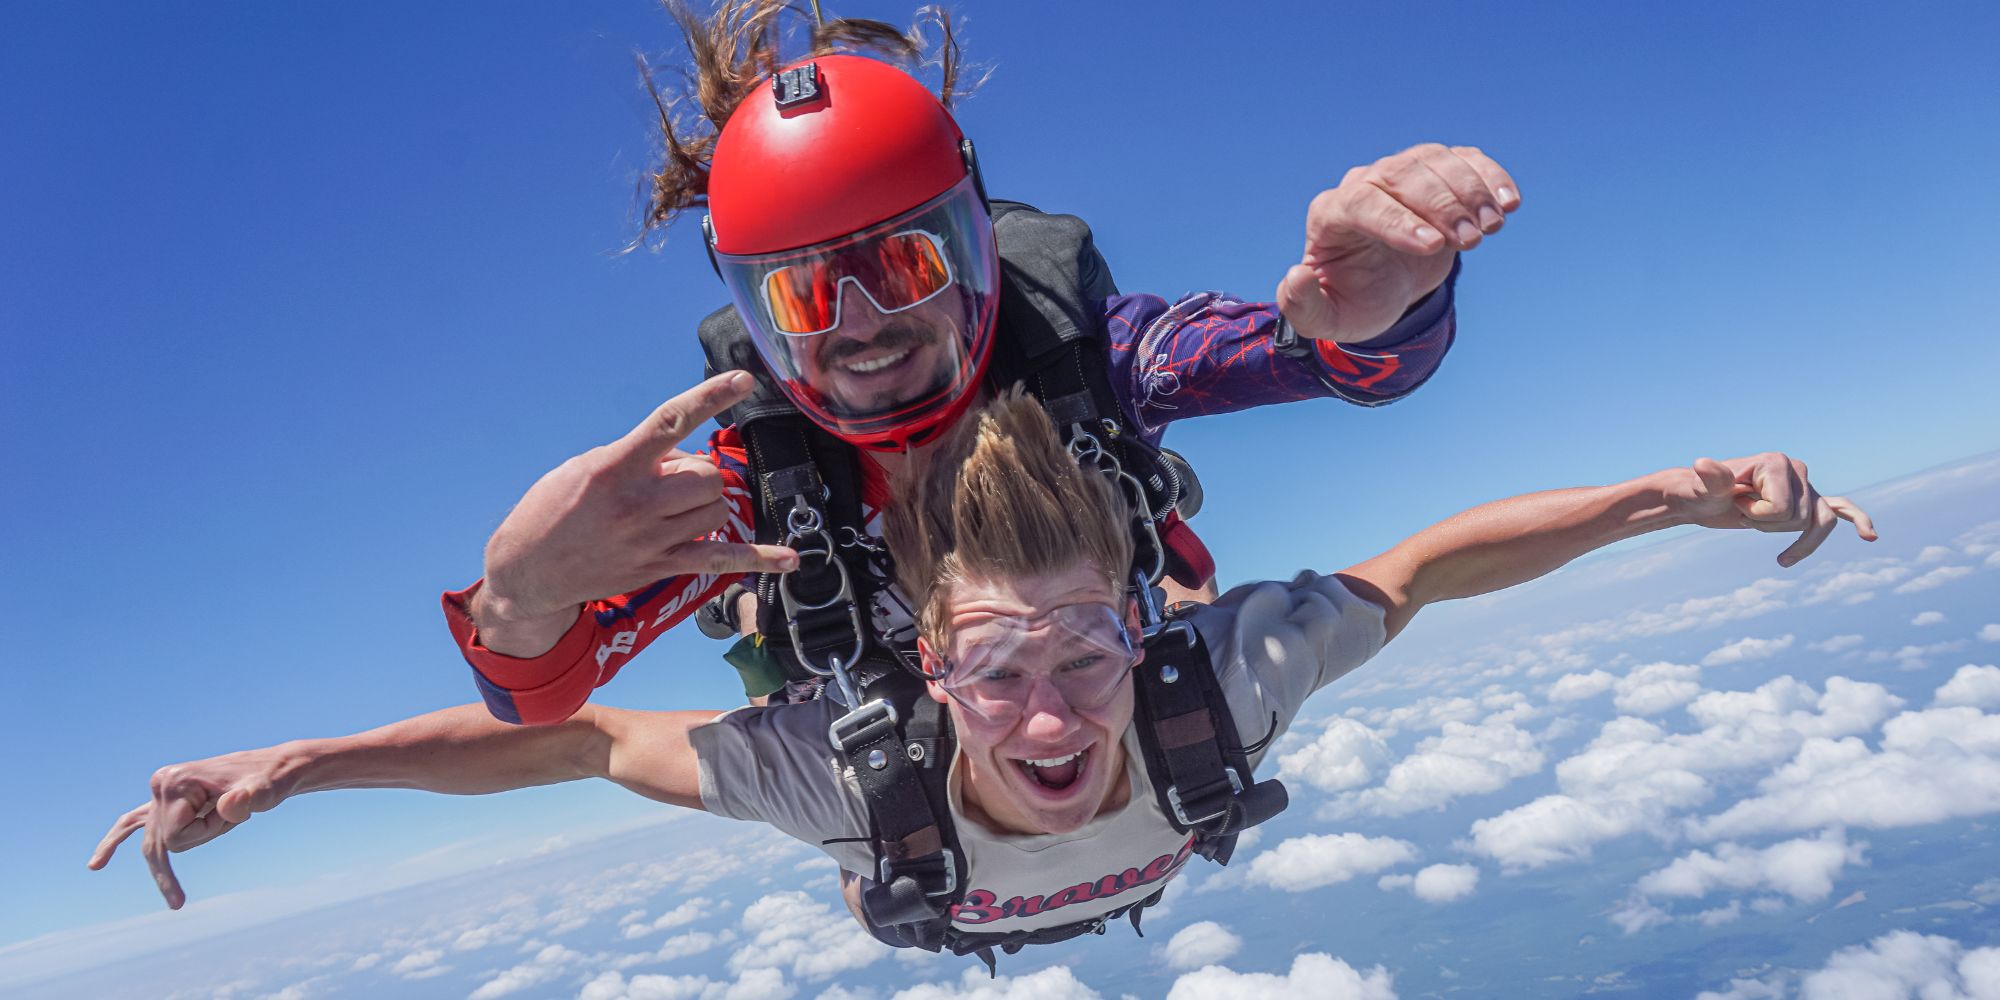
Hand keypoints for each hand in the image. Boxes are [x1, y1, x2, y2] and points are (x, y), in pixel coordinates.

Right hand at [87, 747, 292, 908]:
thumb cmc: (271, 781)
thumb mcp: (265, 791)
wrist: (275, 768)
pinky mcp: (166, 798)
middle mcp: (161, 783)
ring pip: (153, 839)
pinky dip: (117, 841)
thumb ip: (251, 798)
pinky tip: (96, 865)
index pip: (175, 836)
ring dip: (170, 861)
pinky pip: (132, 822)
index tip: (233, 812)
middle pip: (163, 839)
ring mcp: (160, 790)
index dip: (208, 833)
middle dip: (201, 837)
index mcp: (176, 781)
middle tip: (233, 817)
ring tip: (177, 901)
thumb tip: (236, 801)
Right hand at [478, 372, 799, 632]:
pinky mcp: (661, 567)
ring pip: (718, 508)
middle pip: (709, 475)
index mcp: (616, 467)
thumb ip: (638, 456)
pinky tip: (789, 558)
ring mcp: (652, 539)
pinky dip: (760, 559)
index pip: (671, 422)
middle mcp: (638, 503)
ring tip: (672, 509)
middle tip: (669, 482)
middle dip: (700, 472)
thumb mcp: (585, 467)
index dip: (709, 396)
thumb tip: (685, 456)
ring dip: (707, 502)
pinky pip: (722, 560)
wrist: (527, 570)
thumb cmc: (553, 509)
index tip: (742, 379)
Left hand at [1278, 143, 1519, 343]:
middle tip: (1472, 240)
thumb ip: (1302, 307)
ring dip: (1469, 190)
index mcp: (1332, 214)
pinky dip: (1489, 175)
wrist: (1384, 285)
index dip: (1398, 221)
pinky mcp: (1437, 172)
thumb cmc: (1354, 300)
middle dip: (1441, 206)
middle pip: (1402, 177)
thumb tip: (1297, 276)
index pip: (1362, 204)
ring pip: (1435, 161)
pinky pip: (1464, 159)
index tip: (1431, 246)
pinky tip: (1509, 203)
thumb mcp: (1326, 318)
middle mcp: (1364, 183)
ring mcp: (1402, 172)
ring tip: (1492, 227)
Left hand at [1669, 454, 1878, 565]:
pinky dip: (1857, 520)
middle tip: (1741, 510)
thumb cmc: (1700, 492)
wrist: (1701, 498)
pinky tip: (1870, 536)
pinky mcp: (1806, 500)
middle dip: (1767, 525)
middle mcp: (1797, 469)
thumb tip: (1703, 465)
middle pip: (1799, 519)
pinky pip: (1840, 510)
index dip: (1757, 516)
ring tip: (1757, 523)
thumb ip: (1709, 479)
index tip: (1735, 502)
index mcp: (1777, 462)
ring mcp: (1805, 485)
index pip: (1783, 508)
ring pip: (1818, 524)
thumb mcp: (1701, 489)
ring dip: (1786, 535)